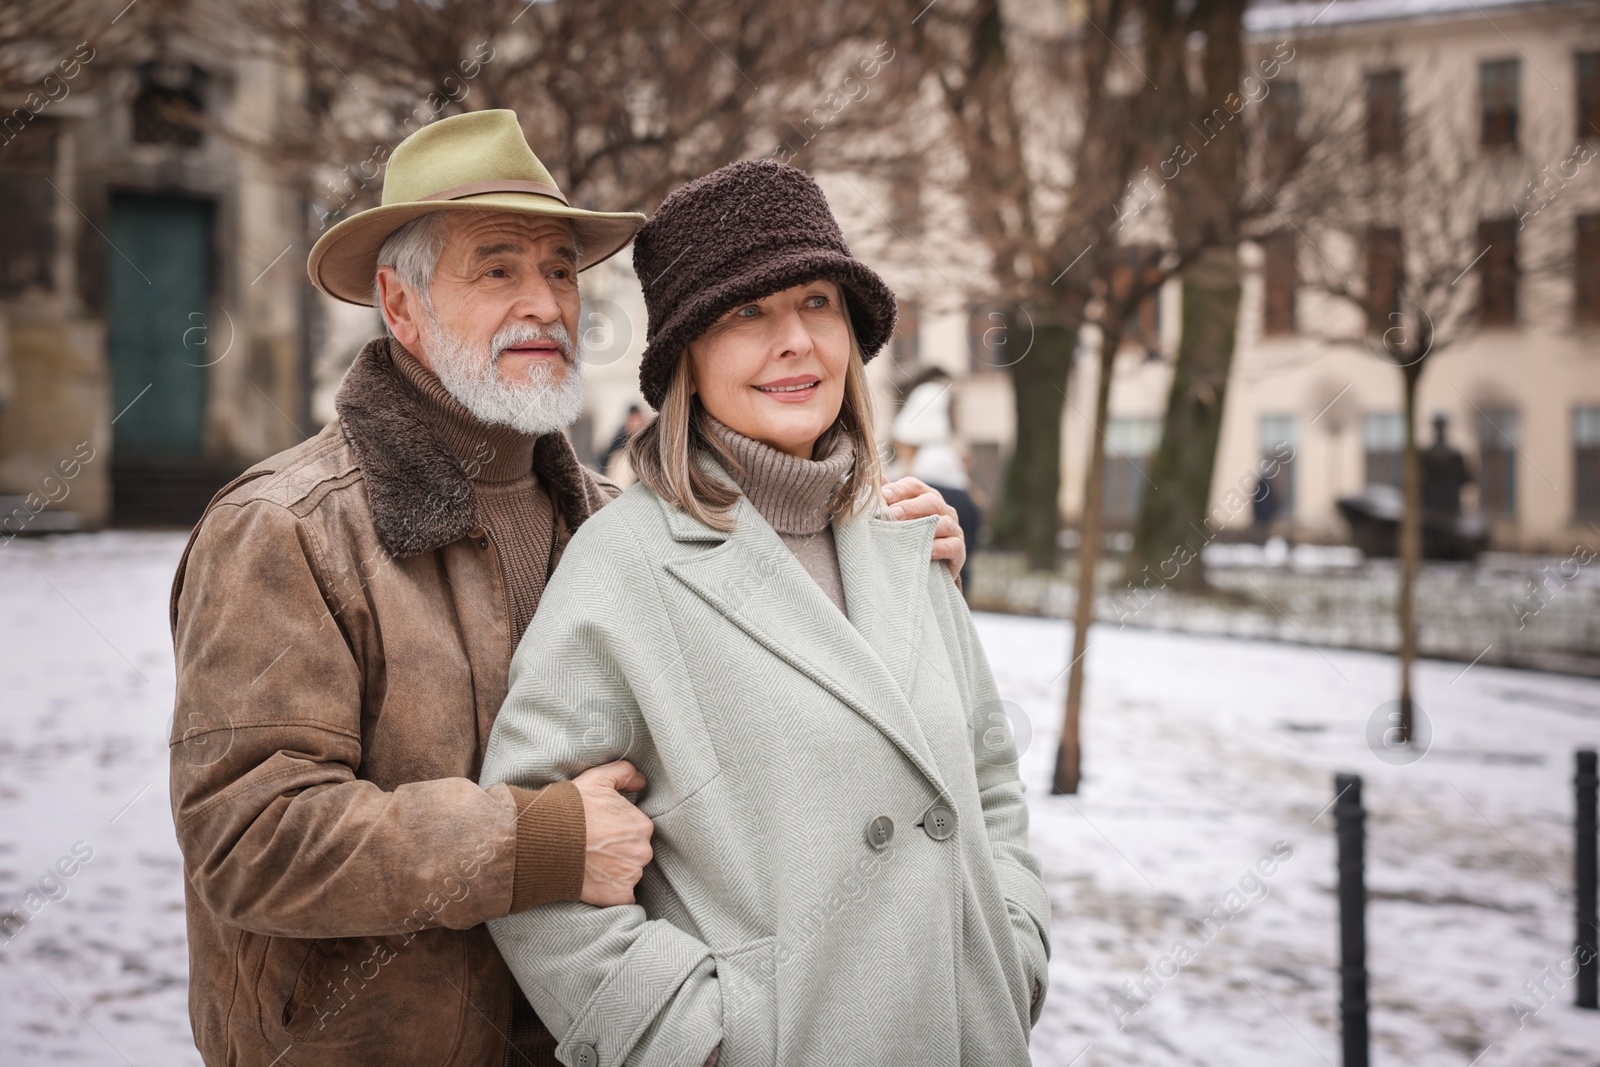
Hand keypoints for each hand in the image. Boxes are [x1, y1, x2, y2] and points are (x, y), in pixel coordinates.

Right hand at [572, 760, 652, 905]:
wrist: (545, 840)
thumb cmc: (571, 809)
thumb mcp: (597, 779)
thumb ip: (624, 773)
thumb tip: (641, 781)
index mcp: (642, 825)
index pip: (636, 831)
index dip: (617, 830)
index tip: (600, 831)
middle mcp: (643, 851)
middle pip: (635, 853)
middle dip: (619, 852)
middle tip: (594, 848)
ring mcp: (631, 874)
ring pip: (629, 874)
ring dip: (614, 871)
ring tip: (590, 864)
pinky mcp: (619, 895)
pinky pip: (623, 896)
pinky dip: (611, 892)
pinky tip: (594, 882)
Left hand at [882, 476, 965, 577]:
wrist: (925, 569)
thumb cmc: (907, 538)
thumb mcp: (895, 520)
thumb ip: (887, 500)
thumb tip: (876, 478)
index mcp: (925, 497)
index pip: (913, 486)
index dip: (898, 489)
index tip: (882, 496)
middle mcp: (942, 510)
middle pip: (931, 501)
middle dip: (910, 507)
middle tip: (893, 514)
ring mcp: (953, 529)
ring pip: (944, 522)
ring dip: (927, 527)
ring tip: (909, 534)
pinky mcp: (959, 551)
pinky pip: (953, 545)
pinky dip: (941, 547)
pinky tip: (927, 551)